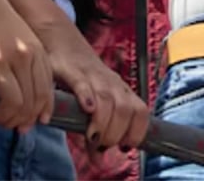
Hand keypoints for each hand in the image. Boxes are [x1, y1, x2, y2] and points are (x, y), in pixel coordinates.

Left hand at [0, 0, 53, 130]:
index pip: (12, 102)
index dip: (4, 118)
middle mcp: (20, 56)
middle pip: (31, 101)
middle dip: (19, 119)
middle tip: (4, 121)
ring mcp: (33, 49)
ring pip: (45, 91)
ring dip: (35, 110)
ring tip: (21, 118)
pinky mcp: (39, 45)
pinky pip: (49, 77)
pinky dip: (46, 95)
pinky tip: (38, 106)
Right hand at [37, 17, 148, 148]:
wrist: (63, 42)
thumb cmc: (81, 79)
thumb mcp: (93, 105)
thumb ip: (96, 131)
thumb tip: (100, 161)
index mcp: (121, 91)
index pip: (141, 112)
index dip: (137, 131)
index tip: (125, 147)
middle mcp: (112, 83)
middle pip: (126, 110)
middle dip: (116, 133)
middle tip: (102, 145)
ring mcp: (94, 76)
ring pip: (108, 100)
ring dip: (103, 123)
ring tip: (93, 137)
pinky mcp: (73, 71)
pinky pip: (84, 84)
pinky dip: (88, 97)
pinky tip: (88, 110)